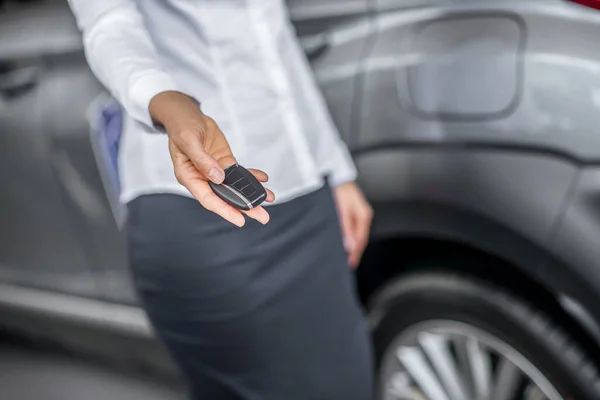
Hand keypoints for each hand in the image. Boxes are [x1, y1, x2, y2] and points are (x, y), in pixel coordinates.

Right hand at [149, 91, 274, 226]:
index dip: (225, 210)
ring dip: (251, 193)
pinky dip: (251, 176)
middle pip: (225, 197)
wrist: (186, 114)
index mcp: (189, 177)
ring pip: (235, 187)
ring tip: (269, 199)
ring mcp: (215, 171)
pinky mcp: (224, 162)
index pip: (209, 199)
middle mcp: (203, 178)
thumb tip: (218, 178)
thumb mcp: (188, 140)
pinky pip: (239, 173)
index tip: (240, 220)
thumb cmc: (181, 126)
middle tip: (263, 217)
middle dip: (244, 207)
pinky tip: (263, 180)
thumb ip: (202, 160)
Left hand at [333, 182, 372, 268]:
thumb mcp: (341, 211)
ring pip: (358, 235)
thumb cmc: (339, 191)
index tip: (351, 263)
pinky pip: (355, 229)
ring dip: (353, 245)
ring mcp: (361, 214)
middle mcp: (364, 216)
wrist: (337, 178)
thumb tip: (349, 245)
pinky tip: (346, 242)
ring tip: (347, 256)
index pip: (361, 240)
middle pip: (361, 239)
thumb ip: (346, 229)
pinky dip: (351, 237)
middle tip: (349, 263)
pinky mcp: (356, 213)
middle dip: (355, 251)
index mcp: (364, 216)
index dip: (356, 253)